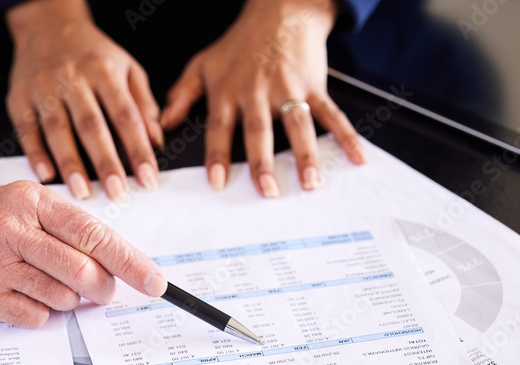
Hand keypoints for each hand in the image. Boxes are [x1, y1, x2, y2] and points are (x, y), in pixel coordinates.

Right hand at [0, 169, 167, 326]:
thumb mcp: (25, 204)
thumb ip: (68, 230)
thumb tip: (115, 269)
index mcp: (33, 202)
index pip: (95, 236)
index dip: (131, 263)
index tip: (154, 283)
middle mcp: (14, 230)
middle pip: (83, 273)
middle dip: (102, 289)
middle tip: (100, 291)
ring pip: (62, 299)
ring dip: (68, 301)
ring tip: (45, 282)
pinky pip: (34, 316)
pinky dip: (41, 313)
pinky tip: (25, 294)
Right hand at [5, 0, 163, 200]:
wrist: (47, 26)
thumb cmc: (91, 53)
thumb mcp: (126, 68)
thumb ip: (143, 105)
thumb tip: (156, 141)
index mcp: (104, 71)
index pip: (126, 116)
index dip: (138, 149)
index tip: (148, 179)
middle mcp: (73, 78)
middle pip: (91, 125)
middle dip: (106, 162)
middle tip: (117, 192)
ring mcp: (43, 87)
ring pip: (58, 129)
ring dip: (70, 164)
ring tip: (82, 192)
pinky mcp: (19, 98)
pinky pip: (27, 129)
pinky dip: (35, 154)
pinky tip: (47, 175)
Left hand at [159, 0, 364, 196]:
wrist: (280, 10)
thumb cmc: (240, 42)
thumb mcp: (203, 64)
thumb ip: (182, 95)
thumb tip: (164, 124)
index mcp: (228, 92)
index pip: (220, 128)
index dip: (217, 156)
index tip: (217, 182)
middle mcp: (258, 93)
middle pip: (260, 132)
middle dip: (263, 163)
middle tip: (267, 191)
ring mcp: (288, 90)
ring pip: (297, 127)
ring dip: (305, 156)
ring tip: (309, 183)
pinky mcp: (314, 86)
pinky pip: (331, 115)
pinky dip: (346, 137)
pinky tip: (356, 158)